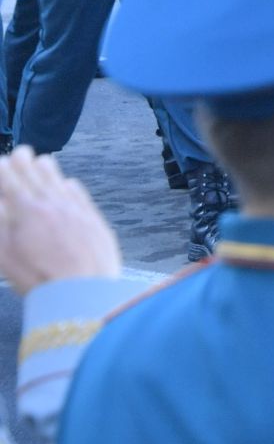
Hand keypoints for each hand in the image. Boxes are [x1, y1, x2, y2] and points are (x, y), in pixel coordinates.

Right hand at [0, 149, 120, 293]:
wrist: (84, 291)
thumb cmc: (38, 278)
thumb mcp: (5, 254)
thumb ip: (0, 224)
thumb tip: (3, 204)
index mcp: (26, 211)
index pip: (11, 180)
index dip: (4, 169)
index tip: (2, 161)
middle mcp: (52, 204)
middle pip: (36, 175)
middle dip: (25, 162)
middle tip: (21, 152)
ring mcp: (75, 209)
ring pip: (59, 180)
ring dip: (47, 170)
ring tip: (42, 161)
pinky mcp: (93, 219)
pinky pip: (79, 194)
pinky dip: (69, 186)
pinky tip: (67, 183)